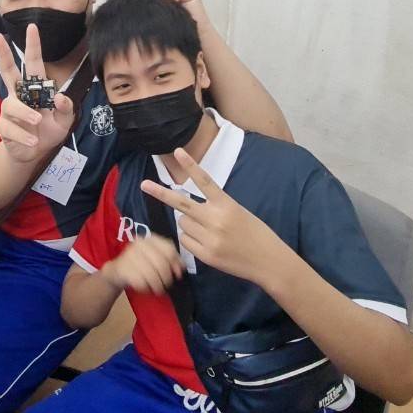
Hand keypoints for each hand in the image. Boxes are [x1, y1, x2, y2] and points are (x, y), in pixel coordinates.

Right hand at [0, 26, 74, 163]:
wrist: (34, 153)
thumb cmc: (48, 130)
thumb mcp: (64, 120)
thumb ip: (66, 108)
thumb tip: (59, 97)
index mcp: (34, 88)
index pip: (33, 63)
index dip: (33, 46)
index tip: (33, 27)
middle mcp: (19, 94)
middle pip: (7, 70)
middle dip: (2, 54)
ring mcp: (9, 110)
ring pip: (12, 105)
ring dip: (25, 112)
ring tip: (38, 120)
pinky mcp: (4, 127)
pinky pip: (11, 128)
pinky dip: (24, 135)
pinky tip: (33, 140)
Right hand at [100, 235, 184, 294]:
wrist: (117, 271)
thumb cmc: (141, 264)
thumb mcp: (156, 258)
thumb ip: (171, 260)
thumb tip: (181, 268)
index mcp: (150, 239)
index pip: (169, 249)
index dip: (176, 263)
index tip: (177, 274)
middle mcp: (139, 244)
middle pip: (161, 263)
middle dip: (167, 277)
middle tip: (167, 285)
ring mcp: (130, 255)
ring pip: (151, 274)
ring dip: (158, 285)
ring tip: (158, 289)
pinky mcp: (123, 268)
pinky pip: (141, 282)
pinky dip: (146, 288)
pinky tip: (146, 287)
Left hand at [141, 147, 292, 284]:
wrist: (268, 261)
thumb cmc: (256, 233)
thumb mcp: (239, 212)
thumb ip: (216, 208)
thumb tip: (186, 210)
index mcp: (227, 204)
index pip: (205, 181)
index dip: (191, 165)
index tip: (177, 151)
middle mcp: (216, 219)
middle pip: (181, 203)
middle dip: (160, 193)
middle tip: (144, 184)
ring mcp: (209, 238)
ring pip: (182, 223)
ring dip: (188, 223)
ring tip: (208, 230)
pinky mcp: (206, 255)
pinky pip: (185, 241)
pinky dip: (191, 240)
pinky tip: (207, 242)